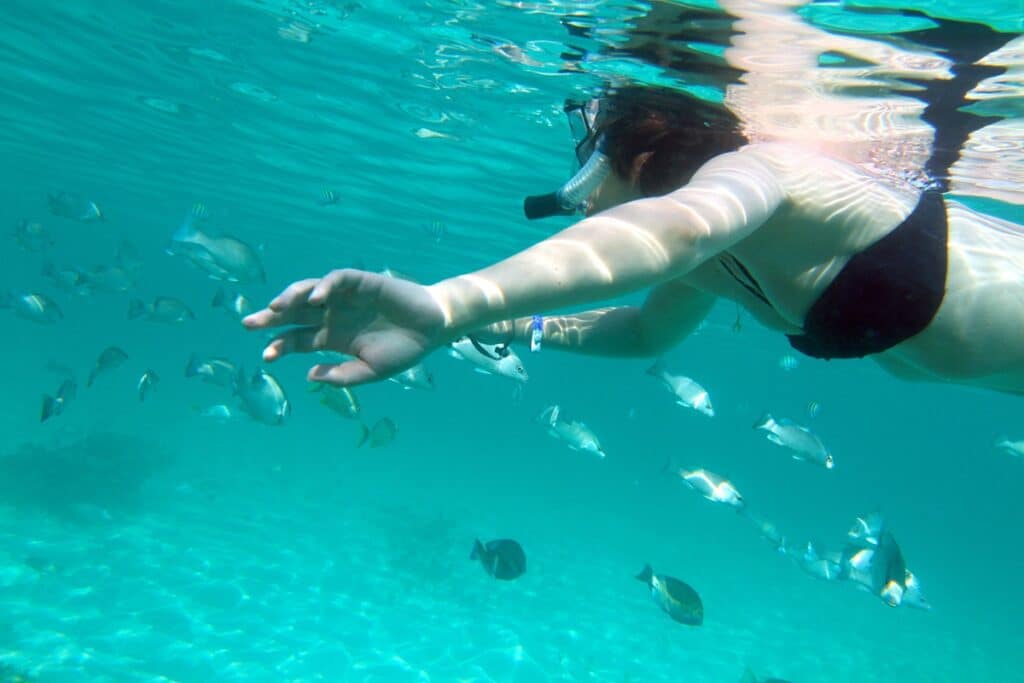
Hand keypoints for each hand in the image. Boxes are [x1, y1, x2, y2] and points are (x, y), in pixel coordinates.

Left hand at [243, 269, 446, 385]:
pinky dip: (324, 285)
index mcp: (331, 338)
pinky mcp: (361, 282)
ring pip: (309, 292)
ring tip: (276, 307)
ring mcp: (345, 298)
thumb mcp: (372, 371)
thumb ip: (342, 376)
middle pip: (294, 314)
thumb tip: (309, 374)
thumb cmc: (404, 351)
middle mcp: (332, 315)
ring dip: (291, 297)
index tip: (265, 355)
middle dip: (271, 318)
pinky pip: (337, 279)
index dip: (279, 345)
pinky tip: (316, 298)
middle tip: (249, 324)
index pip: (296, 339)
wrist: (434, 329)